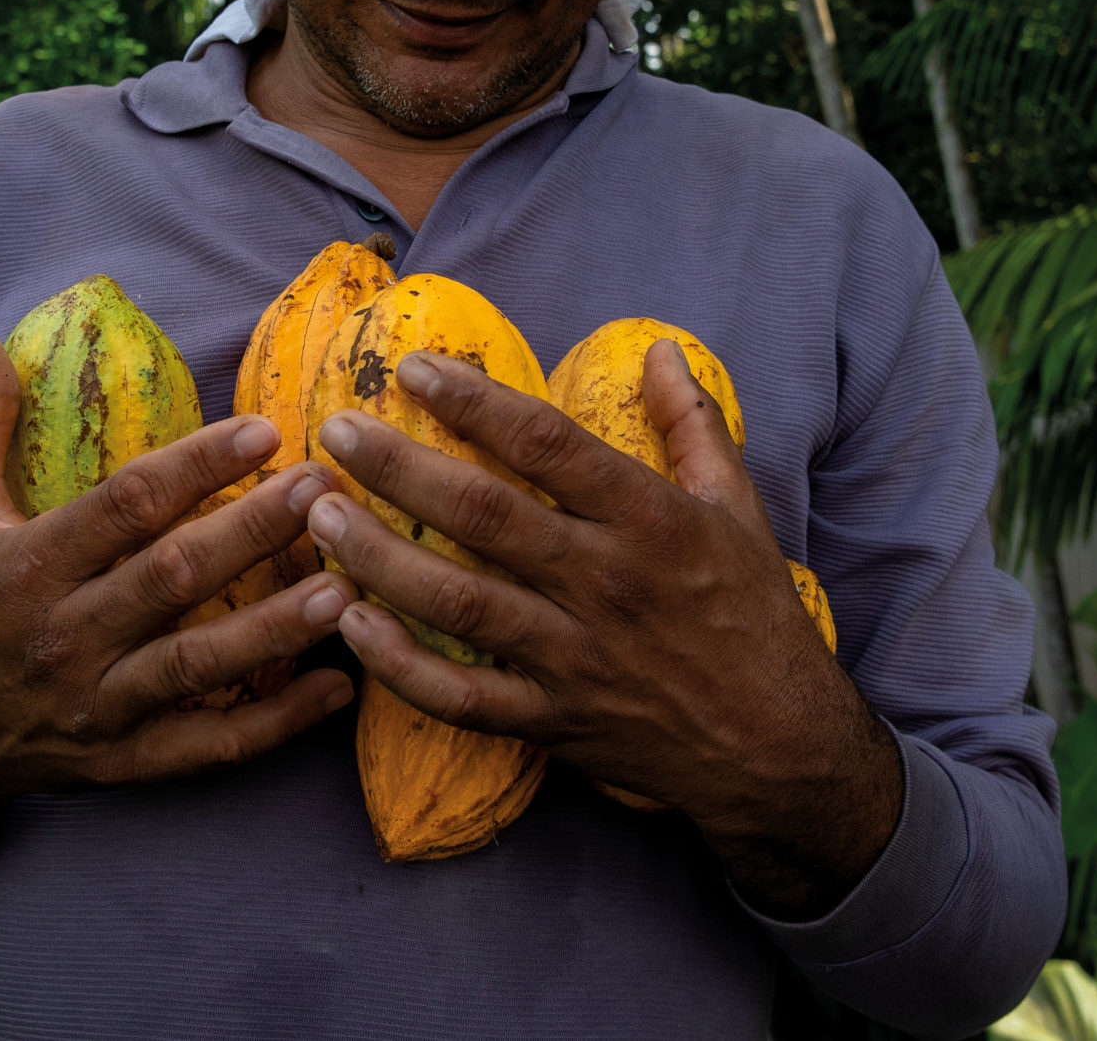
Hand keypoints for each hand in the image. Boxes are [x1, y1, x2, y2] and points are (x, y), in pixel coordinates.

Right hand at [0, 327, 358, 865]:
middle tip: (325, 490)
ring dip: (275, 628)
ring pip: (197, 665)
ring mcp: (97, 704)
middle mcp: (64, 636)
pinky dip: (275, 724)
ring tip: (346, 589)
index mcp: (29, 565)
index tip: (263, 431)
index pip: (125, 506)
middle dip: (254, 531)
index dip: (196, 466)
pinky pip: (207, 748)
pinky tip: (337, 689)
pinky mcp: (123, 760)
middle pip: (173, 578)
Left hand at [309, 340, 903, 916]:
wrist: (777, 746)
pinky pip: (461, 697)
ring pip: (458, 604)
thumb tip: (658, 350)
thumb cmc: (754, 615)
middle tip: (335, 431)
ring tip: (318, 516)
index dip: (474, 401)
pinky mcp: (552, 721)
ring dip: (380, 558)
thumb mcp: (739, 508)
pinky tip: (350, 625)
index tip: (413, 367)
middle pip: (485, 516)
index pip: (547, 445)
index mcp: (649, 521)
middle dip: (400, 469)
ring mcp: (573, 658)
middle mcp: (605, 584)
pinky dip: (400, 667)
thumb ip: (692, 425)